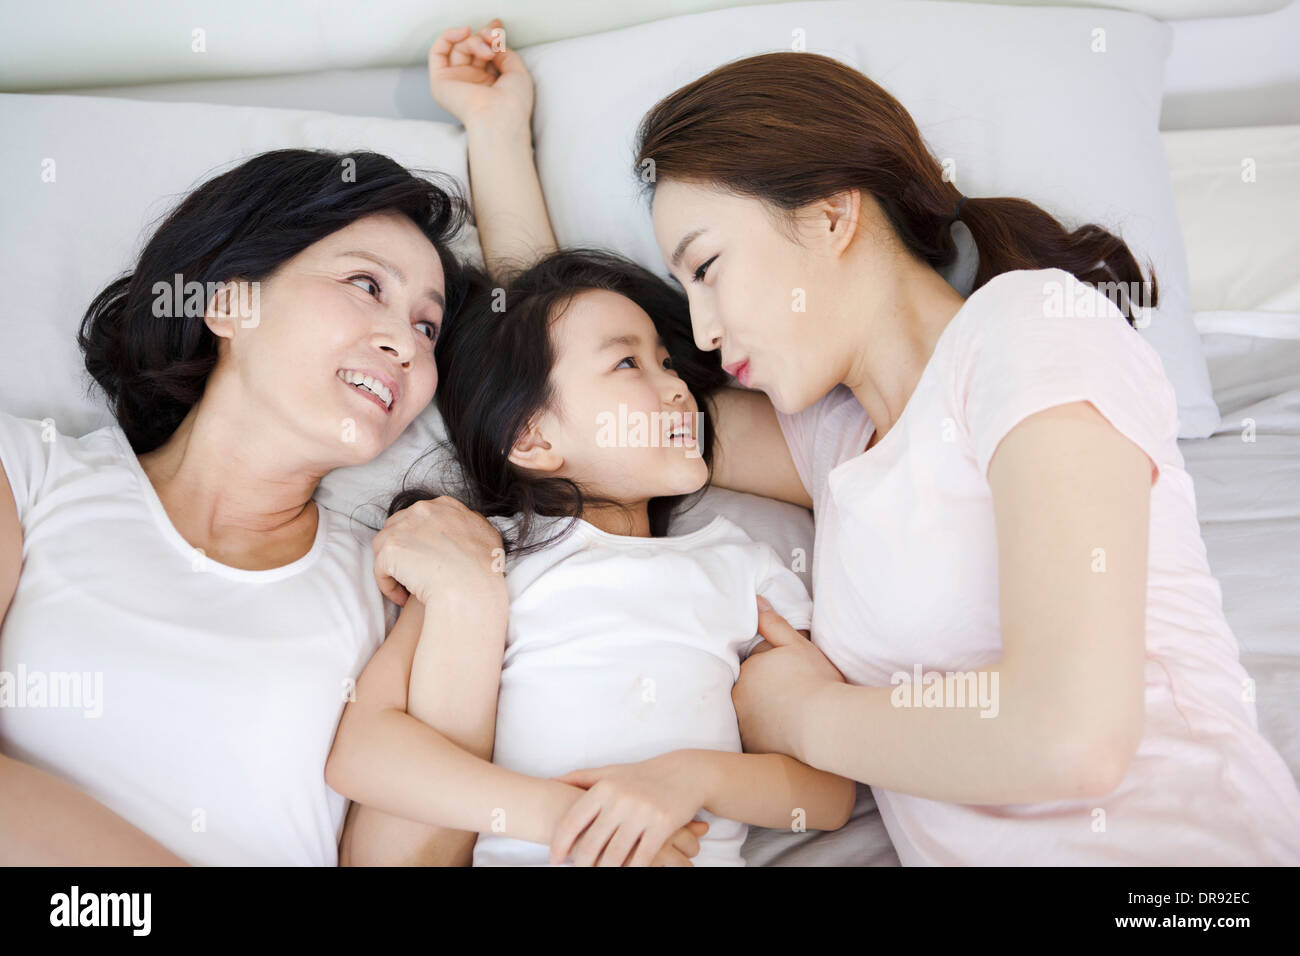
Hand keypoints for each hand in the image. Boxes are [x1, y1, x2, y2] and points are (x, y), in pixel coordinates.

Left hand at [370, 496, 505, 608]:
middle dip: (403, 551)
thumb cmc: (484, 569)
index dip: (421, 539)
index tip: (428, 558)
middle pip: (398, 528)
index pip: (421, 517)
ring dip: (394, 567)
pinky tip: (403, 598)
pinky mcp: (390, 550)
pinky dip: (389, 586)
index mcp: (444, 505)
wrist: (471, 588)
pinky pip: (381, 570)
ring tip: (408, 587)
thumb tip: (468, 526)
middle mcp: (421, 510)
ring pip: (385, 547)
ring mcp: (403, 528)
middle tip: (415, 573)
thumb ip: (473, 525)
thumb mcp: (488, 535)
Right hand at [428, 19, 533, 134]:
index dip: (489, 36)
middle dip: (484, 36)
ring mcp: (456, 82)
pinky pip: (437, 52)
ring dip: (475, 41)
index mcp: (489, 83)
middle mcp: (472, 82)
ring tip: (488, 50)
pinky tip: (464, 32)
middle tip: (495, 39)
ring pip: (459, 48)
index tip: (498, 26)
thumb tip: (493, 43)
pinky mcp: (440, 82)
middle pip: (471, 47)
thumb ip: (504, 53)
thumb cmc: (513, 102)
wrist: (499, 117)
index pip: (484, 52)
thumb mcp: (516, 71)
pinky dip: (448, 36)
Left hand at [549, 752, 712, 866]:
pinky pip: (642, 859)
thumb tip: (550, 782)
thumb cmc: (643, 775)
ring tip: (600, 873)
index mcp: (604, 788)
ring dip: (604, 871)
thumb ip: (581, 778)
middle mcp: (621, 800)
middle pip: (591, 845)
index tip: (555, 859)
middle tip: (579, 870)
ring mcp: (642, 813)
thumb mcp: (611, 772)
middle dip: (581, 865)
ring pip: (614, 857)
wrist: (686, 773)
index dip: (559, 845)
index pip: (572, 822)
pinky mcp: (663, 826)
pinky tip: (626, 873)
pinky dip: (632, 871)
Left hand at [733, 597, 845, 756]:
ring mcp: (743, 723)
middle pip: (748, 690)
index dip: (772, 671)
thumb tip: (755, 602)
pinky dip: (765, 735)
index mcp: (748, 669)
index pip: (753, 667)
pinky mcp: (751, 746)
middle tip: (791, 697)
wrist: (824, 725)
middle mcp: (738, 696)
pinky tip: (784, 735)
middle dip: (763, 692)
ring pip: (749, 714)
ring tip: (789, 717)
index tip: (790, 678)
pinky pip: (754, 737)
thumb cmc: (816, 682)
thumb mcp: (797, 645)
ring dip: (762, 714)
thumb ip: (773, 623)